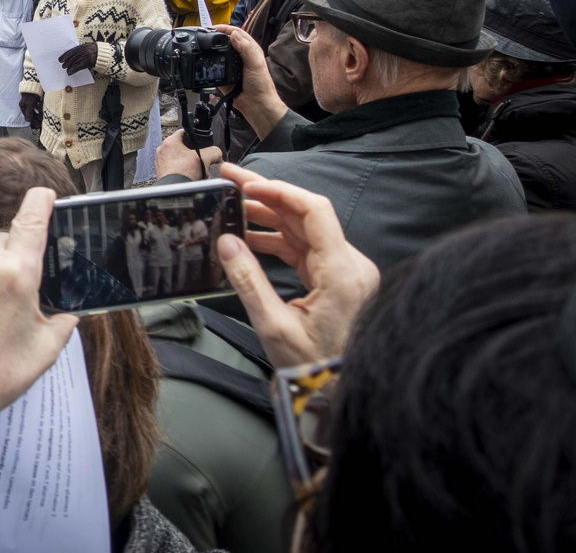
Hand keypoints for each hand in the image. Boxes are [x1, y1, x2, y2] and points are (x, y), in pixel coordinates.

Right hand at [19, 91, 42, 127]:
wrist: (34, 84)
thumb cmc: (31, 93)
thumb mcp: (30, 103)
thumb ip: (29, 112)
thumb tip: (28, 120)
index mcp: (23, 106)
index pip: (28, 116)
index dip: (33, 121)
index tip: (38, 125)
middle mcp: (26, 105)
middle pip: (31, 114)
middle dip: (36, 119)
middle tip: (42, 124)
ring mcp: (30, 102)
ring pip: (35, 111)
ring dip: (39, 116)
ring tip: (43, 120)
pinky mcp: (35, 100)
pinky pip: (37, 107)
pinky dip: (40, 111)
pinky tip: (43, 113)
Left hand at [59, 41, 96, 73]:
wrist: (102, 54)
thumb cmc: (93, 50)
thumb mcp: (85, 47)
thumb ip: (78, 49)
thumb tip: (70, 54)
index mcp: (81, 47)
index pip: (70, 52)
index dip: (64, 56)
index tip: (60, 60)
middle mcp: (82, 51)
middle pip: (71, 58)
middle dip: (66, 63)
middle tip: (63, 66)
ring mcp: (85, 57)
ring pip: (74, 63)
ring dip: (69, 68)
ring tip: (67, 71)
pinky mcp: (88, 63)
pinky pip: (78, 67)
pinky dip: (73, 70)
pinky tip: (70, 73)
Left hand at [156, 129, 222, 180]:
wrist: (175, 191)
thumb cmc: (184, 173)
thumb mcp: (205, 157)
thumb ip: (214, 152)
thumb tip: (217, 154)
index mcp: (170, 142)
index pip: (183, 132)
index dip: (194, 136)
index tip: (200, 142)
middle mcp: (163, 151)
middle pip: (183, 148)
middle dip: (194, 155)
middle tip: (201, 162)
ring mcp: (161, 163)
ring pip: (180, 160)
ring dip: (191, 165)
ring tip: (198, 172)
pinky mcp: (162, 173)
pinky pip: (176, 170)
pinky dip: (184, 173)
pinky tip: (192, 178)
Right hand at [211, 24, 286, 138]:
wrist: (257, 105)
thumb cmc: (261, 86)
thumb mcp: (255, 64)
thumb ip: (246, 49)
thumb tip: (234, 34)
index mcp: (250, 50)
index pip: (237, 33)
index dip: (226, 28)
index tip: (214, 28)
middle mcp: (241, 56)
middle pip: (227, 41)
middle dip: (217, 36)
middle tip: (205, 35)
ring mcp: (233, 66)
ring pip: (220, 53)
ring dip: (212, 49)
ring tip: (203, 46)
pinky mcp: (225, 76)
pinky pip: (216, 67)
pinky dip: (210, 63)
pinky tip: (205, 61)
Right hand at [214, 163, 379, 367]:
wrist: (336, 393)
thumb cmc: (313, 367)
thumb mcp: (274, 326)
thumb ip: (248, 280)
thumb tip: (226, 242)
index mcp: (341, 272)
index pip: (313, 211)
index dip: (279, 191)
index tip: (246, 183)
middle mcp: (350, 266)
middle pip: (306, 216)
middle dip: (266, 197)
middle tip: (231, 183)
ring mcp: (346, 272)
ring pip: (304, 231)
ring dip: (269, 218)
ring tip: (234, 208)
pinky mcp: (338, 281)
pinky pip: (306, 249)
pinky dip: (278, 240)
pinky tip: (250, 237)